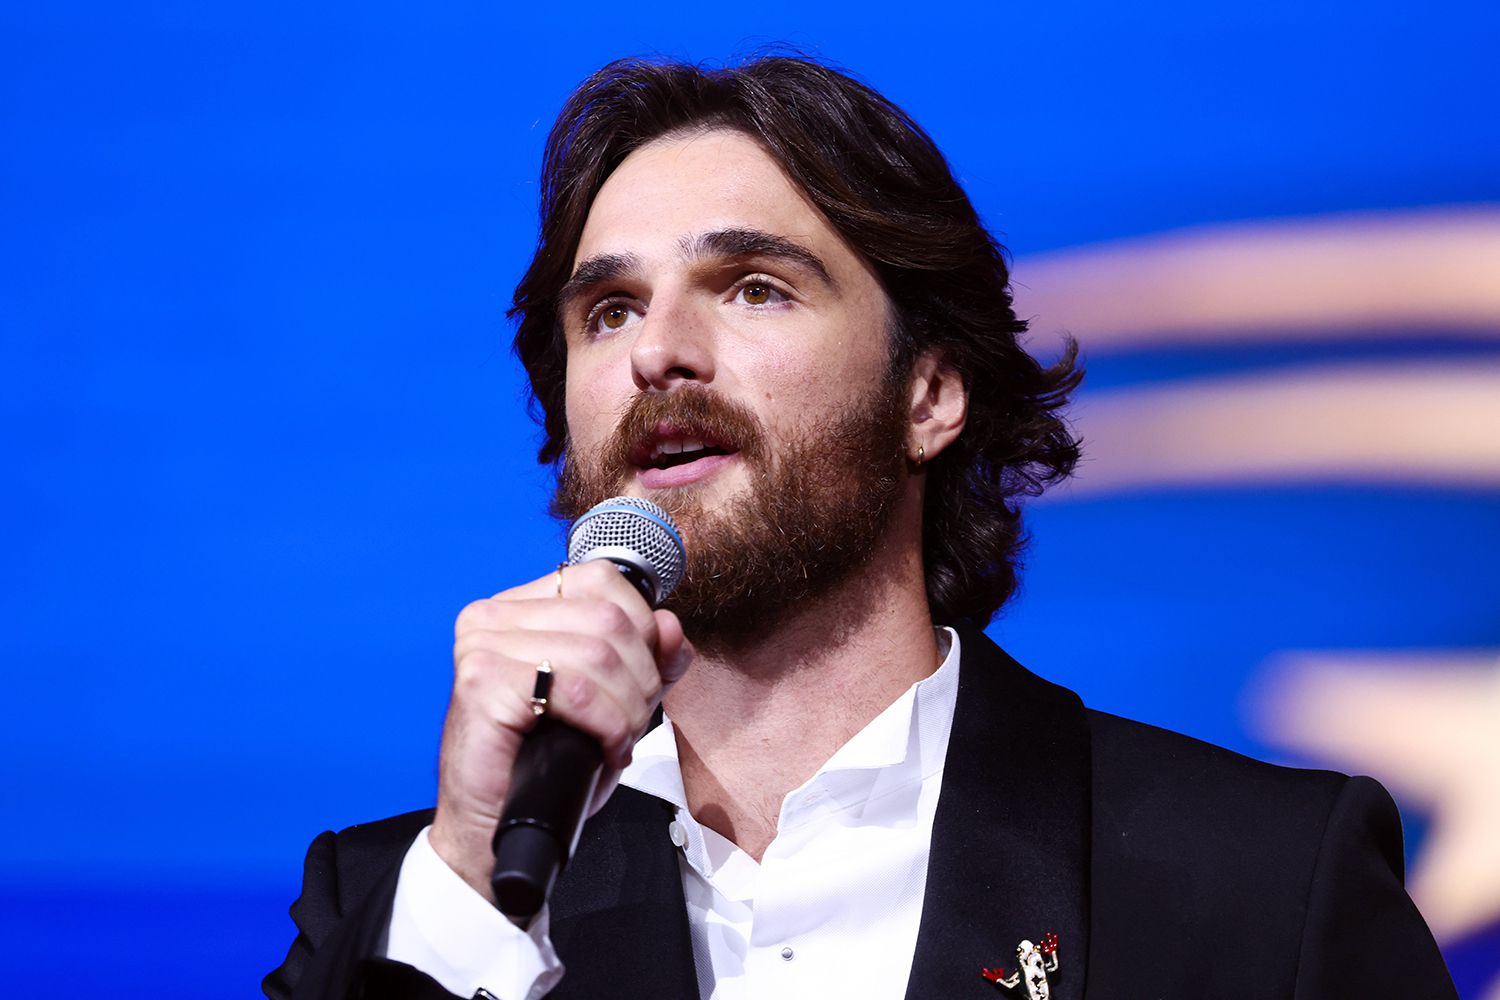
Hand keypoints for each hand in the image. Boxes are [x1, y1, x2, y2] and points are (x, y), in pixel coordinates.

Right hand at [428, 561, 693, 900]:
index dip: (642, 630)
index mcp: (521, 606)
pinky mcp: (481, 681)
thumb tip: (672, 627)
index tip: (640, 680)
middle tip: (628, 724)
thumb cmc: (546, 767)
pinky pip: (577, 690)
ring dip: (626, 708)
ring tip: (615, 740)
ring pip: (599, 654)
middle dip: (641, 679)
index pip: (604, 580)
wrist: (494, 830)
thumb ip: (648, 661)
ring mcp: (483, 644)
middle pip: (610, 619)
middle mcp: (494, 615)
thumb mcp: (613, 703)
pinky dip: (606, 725)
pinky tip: (601, 748)